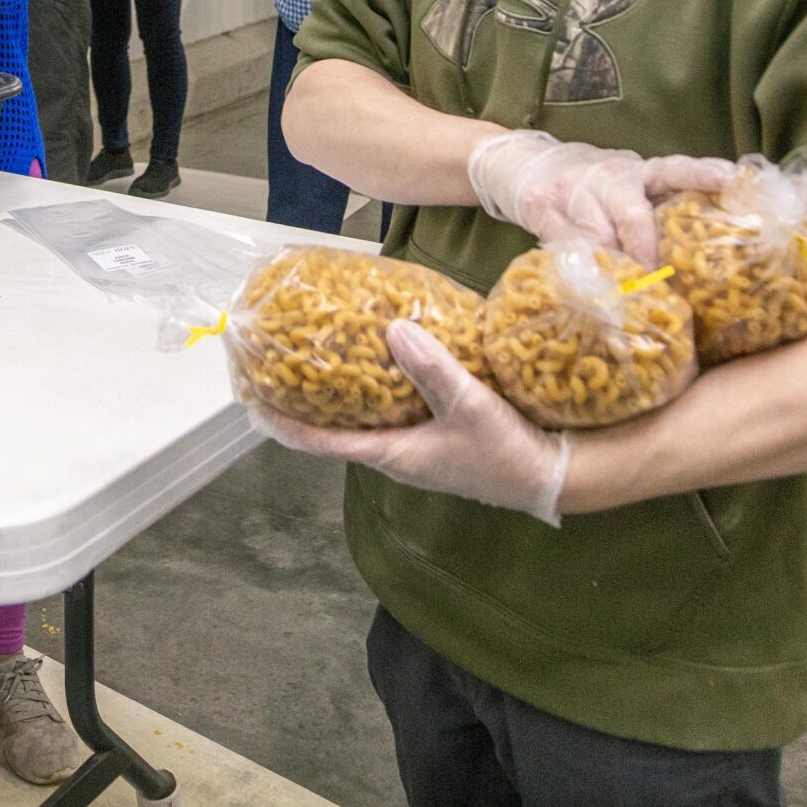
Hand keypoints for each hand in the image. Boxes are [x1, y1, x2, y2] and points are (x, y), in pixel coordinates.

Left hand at [250, 321, 573, 526]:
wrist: (556, 476)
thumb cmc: (508, 451)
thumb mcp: (471, 406)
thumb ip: (433, 369)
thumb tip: (393, 330)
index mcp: (393, 453)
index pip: (322, 442)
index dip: (284, 423)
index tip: (250, 403)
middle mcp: (397, 454)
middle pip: (337, 429)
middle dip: (307, 402)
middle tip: (281, 366)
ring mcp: (417, 448)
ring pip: (365, 419)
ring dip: (342, 394)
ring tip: (322, 356)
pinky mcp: (438, 437)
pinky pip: (394, 411)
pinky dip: (378, 388)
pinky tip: (384, 359)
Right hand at [466, 129, 732, 263]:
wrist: (515, 159)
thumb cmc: (585, 183)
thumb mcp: (622, 186)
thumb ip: (651, 210)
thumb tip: (695, 260)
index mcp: (636, 170)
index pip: (674, 169)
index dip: (701, 174)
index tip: (729, 179)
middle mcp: (606, 175)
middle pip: (633, 214)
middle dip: (646, 252)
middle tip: (656, 281)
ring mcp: (570, 189)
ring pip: (597, 235)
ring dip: (612, 268)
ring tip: (625, 294)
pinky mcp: (539, 204)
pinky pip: (562, 243)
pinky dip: (577, 267)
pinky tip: (587, 283)